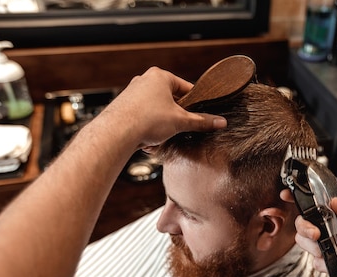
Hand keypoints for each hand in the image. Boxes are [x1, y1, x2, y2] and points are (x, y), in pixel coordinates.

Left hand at [98, 67, 226, 149]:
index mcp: (160, 76)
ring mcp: (132, 93)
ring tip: (161, 135)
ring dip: (162, 124)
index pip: (185, 87)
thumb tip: (220, 122)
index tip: (199, 114)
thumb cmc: (147, 120)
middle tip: (179, 128)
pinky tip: (148, 139)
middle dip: (175, 116)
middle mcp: (144, 80)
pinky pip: (143, 117)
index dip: (194, 103)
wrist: (116, 132)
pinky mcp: (123, 106)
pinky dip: (148, 128)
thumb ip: (202, 121)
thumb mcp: (181, 121)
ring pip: (156, 110)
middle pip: (170, 100)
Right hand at [285, 192, 336, 276]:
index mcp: (334, 217)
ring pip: (303, 243)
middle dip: (305, 228)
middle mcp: (325, 230)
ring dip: (314, 247)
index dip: (296, 199)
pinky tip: (335, 262)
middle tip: (316, 235)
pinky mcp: (323, 261)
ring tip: (331, 250)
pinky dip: (323, 263)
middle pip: (301, 224)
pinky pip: (313, 261)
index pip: (312, 205)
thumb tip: (335, 202)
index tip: (287, 195)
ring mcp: (323, 246)